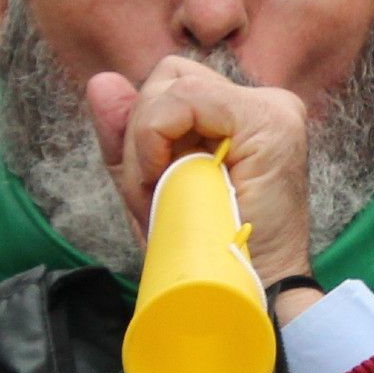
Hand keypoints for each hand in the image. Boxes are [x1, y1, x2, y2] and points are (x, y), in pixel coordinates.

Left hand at [88, 55, 318, 287]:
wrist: (246, 296)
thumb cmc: (203, 253)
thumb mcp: (150, 188)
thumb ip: (127, 136)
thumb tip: (101, 81)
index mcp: (239, 119)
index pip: (171, 88)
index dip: (142, 130)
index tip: (148, 186)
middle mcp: (262, 105)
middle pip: (169, 76)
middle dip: (141, 131)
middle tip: (153, 190)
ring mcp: (272, 108)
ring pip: (173, 83)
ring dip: (146, 140)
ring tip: (164, 189)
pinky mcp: (270, 120)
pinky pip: (186, 98)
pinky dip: (157, 135)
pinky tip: (168, 176)